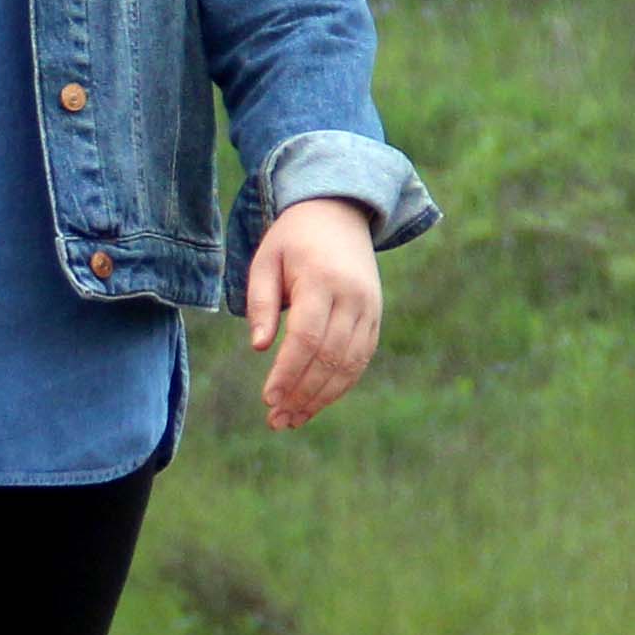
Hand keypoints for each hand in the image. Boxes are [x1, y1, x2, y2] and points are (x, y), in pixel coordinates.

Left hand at [243, 198, 381, 432]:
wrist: (339, 213)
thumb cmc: (292, 240)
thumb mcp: (266, 260)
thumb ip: (259, 303)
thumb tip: (260, 348)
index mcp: (323, 280)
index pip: (307, 337)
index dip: (288, 372)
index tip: (268, 399)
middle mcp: (353, 297)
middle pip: (330, 357)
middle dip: (302, 394)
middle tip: (276, 421)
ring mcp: (370, 309)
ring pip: (349, 364)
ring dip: (321, 398)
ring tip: (292, 420)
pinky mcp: (375, 318)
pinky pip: (360, 360)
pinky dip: (340, 385)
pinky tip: (315, 403)